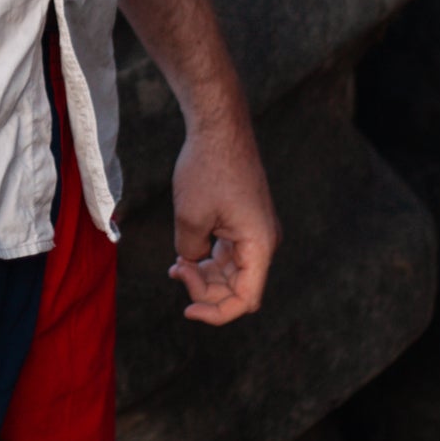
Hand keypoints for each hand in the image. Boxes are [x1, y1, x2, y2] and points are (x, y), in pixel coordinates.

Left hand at [168, 107, 280, 325]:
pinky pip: (229, 254)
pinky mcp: (245, 221)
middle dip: (204, 289)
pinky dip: (207, 260)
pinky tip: (184, 257)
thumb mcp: (190, 218)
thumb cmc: (207, 167)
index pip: (245, 299)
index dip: (216, 313)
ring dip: (204, 276)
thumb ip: (191, 254)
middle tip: (175, 269)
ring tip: (176, 265)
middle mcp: (264, 242)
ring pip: (232, 273)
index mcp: (260, 245)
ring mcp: (255, 231)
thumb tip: (192, 264)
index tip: (186, 309)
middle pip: (237, 288)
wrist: (219, 127)